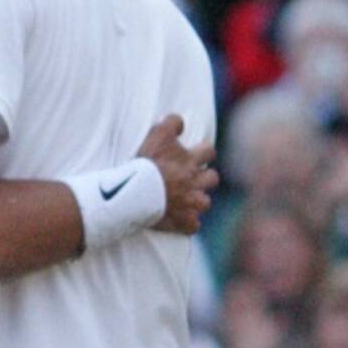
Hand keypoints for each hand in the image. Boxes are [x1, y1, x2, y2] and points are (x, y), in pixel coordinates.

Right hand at [137, 114, 217, 233]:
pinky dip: (187, 224)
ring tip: (185, 201)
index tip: (196, 154)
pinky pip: (192, 226)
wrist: (135, 192)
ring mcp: (191, 204)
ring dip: (197, 201)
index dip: (203, 153)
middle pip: (212, 178)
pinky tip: (179, 221)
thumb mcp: (157, 135)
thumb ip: (172, 123)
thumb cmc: (145, 163)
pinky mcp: (183, 222)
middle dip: (204, 178)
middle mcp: (195, 182)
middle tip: (190, 179)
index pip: (209, 152)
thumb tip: (180, 121)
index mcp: (191, 161)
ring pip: (204, 203)